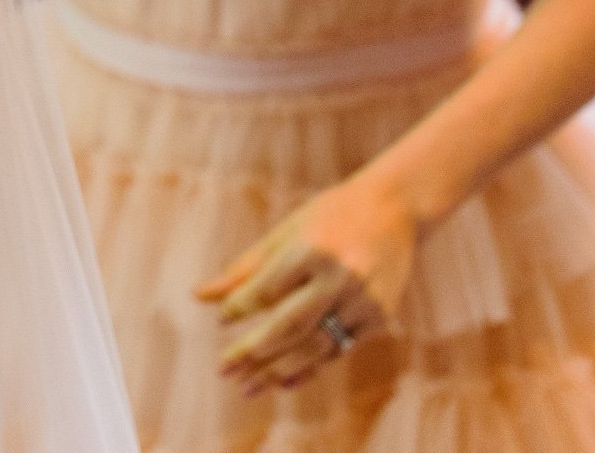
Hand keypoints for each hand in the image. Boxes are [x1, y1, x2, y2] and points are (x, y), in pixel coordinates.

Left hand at [195, 174, 418, 395]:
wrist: (394, 209)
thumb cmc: (328, 217)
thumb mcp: (286, 233)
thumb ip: (245, 268)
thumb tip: (200, 297)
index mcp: (312, 248)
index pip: (268, 289)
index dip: (241, 307)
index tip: (221, 321)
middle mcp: (341, 276)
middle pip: (290, 325)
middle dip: (254, 352)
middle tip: (224, 370)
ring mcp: (364, 299)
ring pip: (315, 346)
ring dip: (278, 370)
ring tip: (247, 387)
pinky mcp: (380, 316)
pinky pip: (338, 349)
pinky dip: (310, 366)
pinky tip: (284, 379)